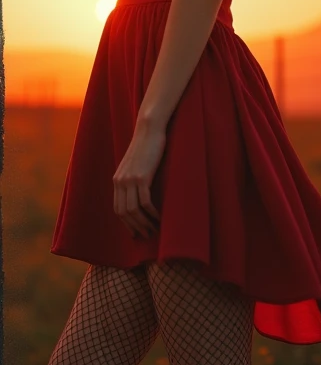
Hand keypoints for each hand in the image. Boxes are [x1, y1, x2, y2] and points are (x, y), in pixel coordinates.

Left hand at [113, 121, 165, 239]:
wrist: (149, 130)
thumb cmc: (146, 146)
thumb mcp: (135, 165)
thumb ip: (133, 179)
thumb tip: (139, 194)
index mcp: (117, 180)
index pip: (118, 209)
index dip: (126, 224)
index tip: (136, 232)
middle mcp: (120, 182)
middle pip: (124, 213)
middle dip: (135, 227)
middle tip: (147, 235)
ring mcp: (130, 180)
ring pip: (133, 211)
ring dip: (144, 223)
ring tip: (154, 229)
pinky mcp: (142, 177)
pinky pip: (144, 202)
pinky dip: (151, 213)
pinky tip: (159, 217)